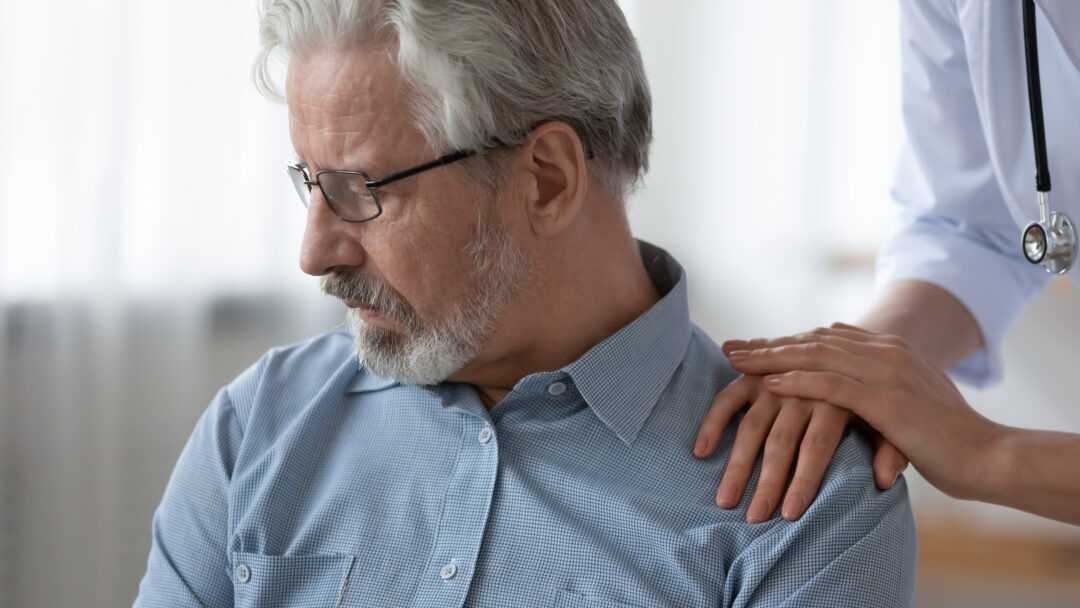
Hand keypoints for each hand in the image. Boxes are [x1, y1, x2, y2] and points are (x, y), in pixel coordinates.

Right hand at [694, 368, 903, 523]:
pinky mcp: (755, 375)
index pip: (817, 445)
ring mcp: (776, 382)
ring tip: (724, 500)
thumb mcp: (894, 423)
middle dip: (765, 483)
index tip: (790, 515)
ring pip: (751, 425)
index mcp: (839, 400)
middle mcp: (804, 390)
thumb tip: (884, 481)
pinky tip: (701, 451)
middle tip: (753, 518)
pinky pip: (728, 397)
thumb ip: (890, 450)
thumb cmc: (876, 402)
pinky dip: (713, 422)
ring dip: (735, 465)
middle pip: (780, 441)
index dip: (804, 480)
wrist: (858, 353)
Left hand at [725, 323, 1000, 500]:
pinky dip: (798, 382)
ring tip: (737, 361)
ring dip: (772, 358)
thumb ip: (879, 391)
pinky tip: (770, 383)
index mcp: (890, 351)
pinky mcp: (887, 401)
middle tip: (729, 348)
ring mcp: (887, 373)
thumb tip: (851, 395)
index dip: (786, 342)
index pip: (825, 339)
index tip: (752, 346)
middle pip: (813, 342)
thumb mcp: (908, 404)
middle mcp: (886, 353)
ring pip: (816, 356)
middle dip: (768, 344)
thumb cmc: (948, 439)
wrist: (988, 456)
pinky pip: (833, 385)